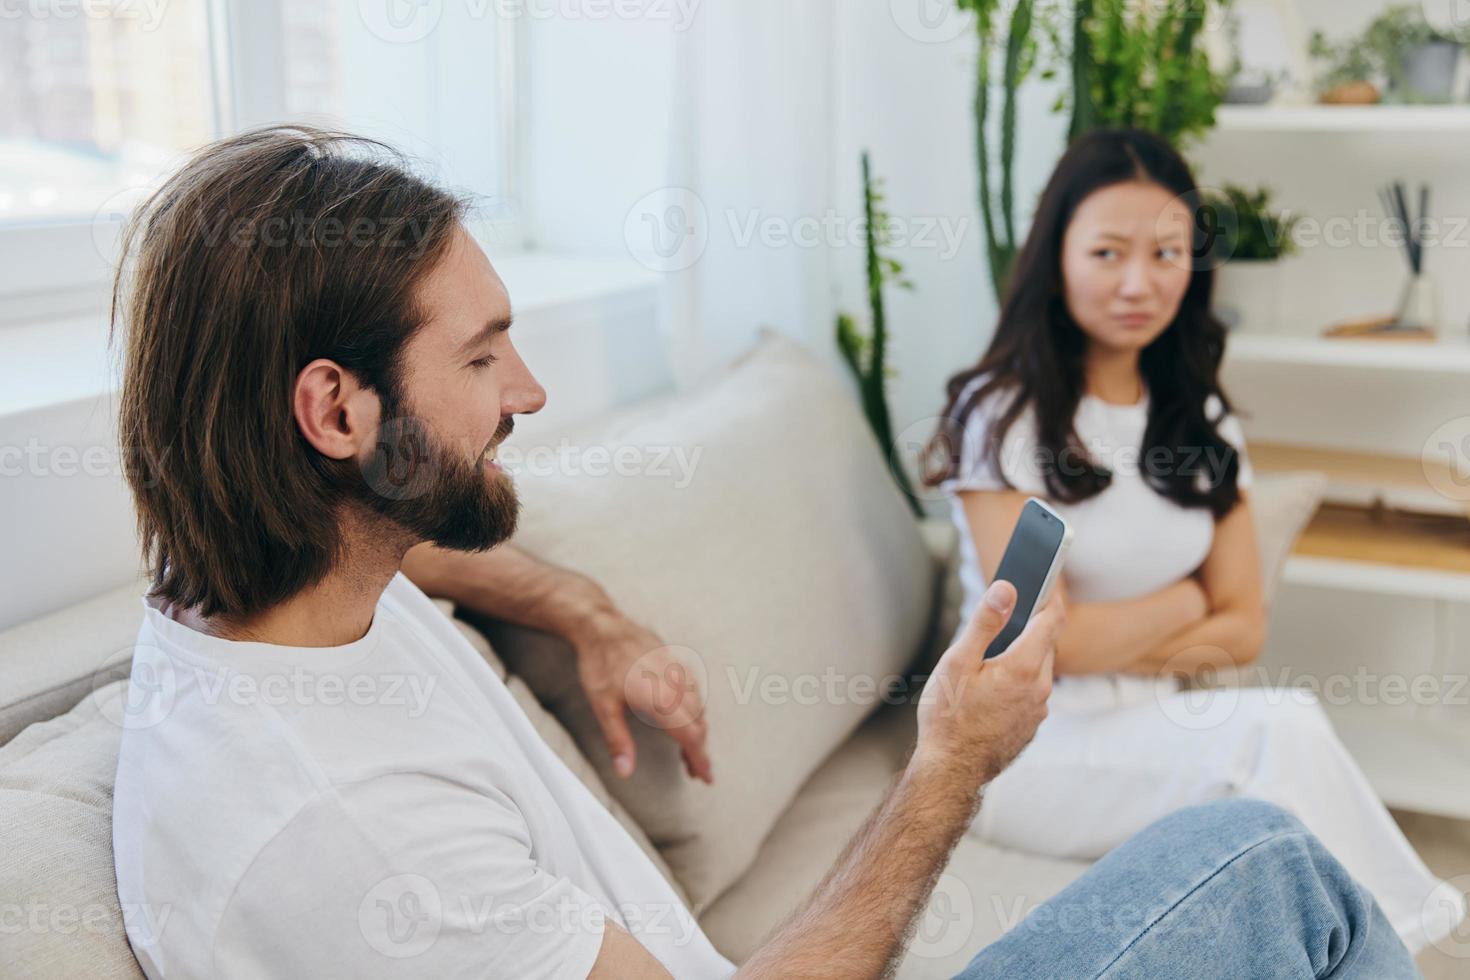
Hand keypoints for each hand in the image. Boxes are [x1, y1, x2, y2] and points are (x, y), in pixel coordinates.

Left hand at [570, 608, 713, 784]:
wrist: (602, 625)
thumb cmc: (600, 664)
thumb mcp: (603, 707)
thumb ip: (618, 741)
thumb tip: (625, 772)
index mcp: (661, 699)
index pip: (690, 735)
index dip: (700, 758)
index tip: (706, 776)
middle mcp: (675, 684)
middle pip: (698, 724)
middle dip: (699, 750)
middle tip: (696, 772)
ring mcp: (677, 670)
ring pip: (698, 706)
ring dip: (698, 731)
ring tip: (690, 749)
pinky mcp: (675, 660)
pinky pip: (694, 689)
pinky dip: (695, 709)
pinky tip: (687, 714)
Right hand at [914, 581, 1061, 789]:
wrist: (950, 771)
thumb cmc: (948, 717)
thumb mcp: (958, 662)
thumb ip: (985, 623)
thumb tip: (1007, 588)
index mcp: (1025, 667)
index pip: (1051, 619)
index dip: (1048, 594)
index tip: (1042, 576)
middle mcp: (1040, 688)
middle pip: (1045, 643)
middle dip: (1030, 624)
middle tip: (1007, 611)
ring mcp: (1038, 710)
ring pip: (1038, 669)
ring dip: (1023, 654)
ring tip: (993, 650)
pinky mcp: (1030, 725)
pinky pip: (1031, 691)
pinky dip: (1019, 679)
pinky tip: (992, 684)